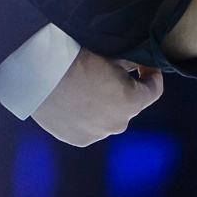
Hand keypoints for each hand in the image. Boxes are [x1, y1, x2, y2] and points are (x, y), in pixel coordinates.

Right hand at [31, 48, 162, 146]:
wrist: (41, 77)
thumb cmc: (79, 61)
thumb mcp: (113, 57)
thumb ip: (131, 66)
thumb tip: (135, 68)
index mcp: (132, 103)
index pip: (155, 90)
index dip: (152, 75)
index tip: (145, 67)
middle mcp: (119, 124)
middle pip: (130, 106)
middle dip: (125, 91)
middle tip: (109, 75)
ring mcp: (98, 134)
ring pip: (109, 118)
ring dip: (105, 106)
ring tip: (87, 89)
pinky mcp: (78, 139)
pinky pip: (91, 127)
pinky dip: (88, 116)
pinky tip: (75, 102)